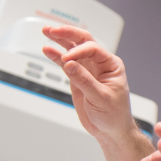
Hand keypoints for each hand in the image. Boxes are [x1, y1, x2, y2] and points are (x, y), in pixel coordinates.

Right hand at [42, 25, 135, 142]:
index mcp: (112, 65)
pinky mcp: (77, 78)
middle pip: (83, 42)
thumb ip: (84, 81)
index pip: (93, 49)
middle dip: (68, 34)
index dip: (78, 52)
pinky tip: (47, 49)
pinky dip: (56, 56)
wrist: (111, 130)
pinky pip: (65, 64)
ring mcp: (87, 70)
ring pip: (72, 50)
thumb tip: (70, 64)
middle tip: (53, 29)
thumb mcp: (101, 98)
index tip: (67, 60)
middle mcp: (100, 64)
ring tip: (46, 30)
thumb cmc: (114, 115)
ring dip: (60, 40)